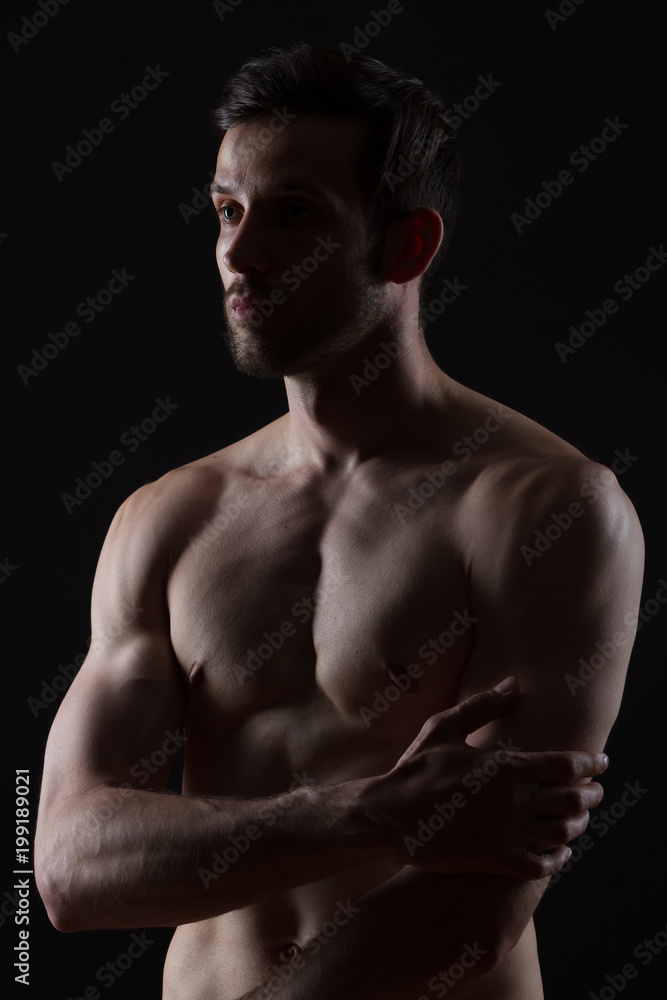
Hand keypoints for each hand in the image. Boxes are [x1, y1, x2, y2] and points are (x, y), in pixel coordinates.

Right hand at [360, 676, 606, 878]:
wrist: (388, 815)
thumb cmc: (415, 768)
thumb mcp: (444, 727)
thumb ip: (482, 705)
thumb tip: (513, 684)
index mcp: (502, 766)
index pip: (565, 766)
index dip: (591, 764)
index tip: (600, 762)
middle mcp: (510, 801)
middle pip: (572, 800)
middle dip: (591, 795)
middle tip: (595, 791)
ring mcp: (503, 833)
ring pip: (562, 833)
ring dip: (578, 825)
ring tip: (579, 818)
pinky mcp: (492, 860)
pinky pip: (539, 866)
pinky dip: (557, 859)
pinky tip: (558, 851)